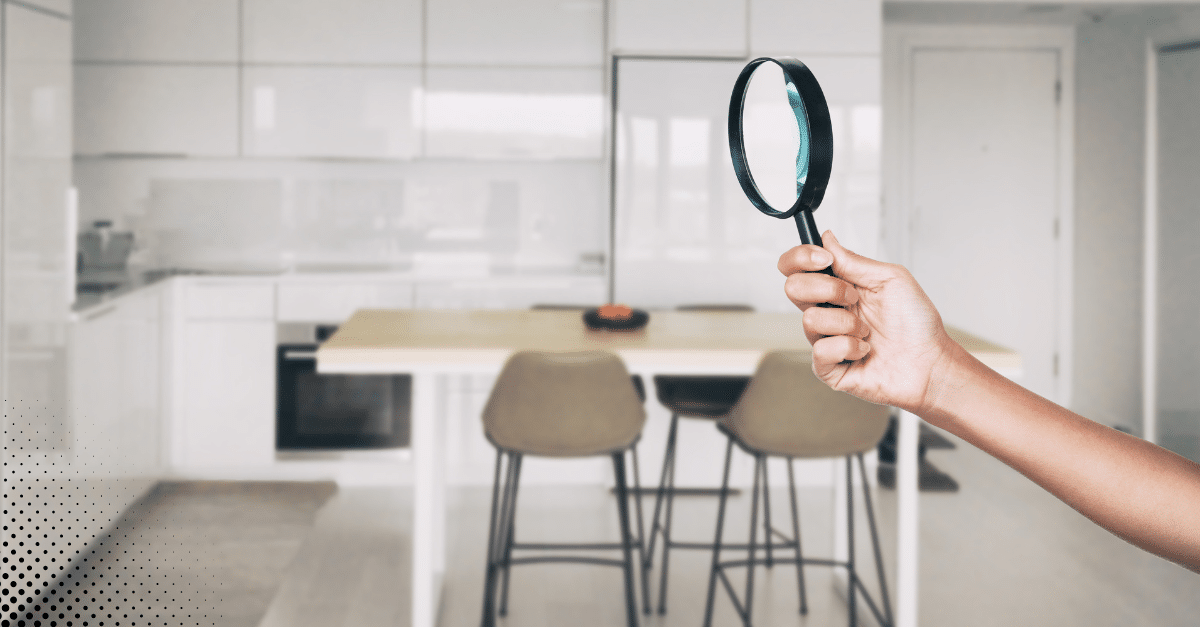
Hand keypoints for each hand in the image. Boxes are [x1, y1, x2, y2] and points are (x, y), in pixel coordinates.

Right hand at [777, 231, 960, 413]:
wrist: (931, 362)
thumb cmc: (916, 323)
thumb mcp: (891, 279)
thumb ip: (854, 261)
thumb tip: (826, 238)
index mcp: (837, 287)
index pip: (796, 267)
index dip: (801, 257)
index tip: (824, 258)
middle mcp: (828, 311)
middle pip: (793, 288)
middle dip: (827, 288)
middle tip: (854, 298)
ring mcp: (826, 339)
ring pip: (810, 320)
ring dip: (846, 322)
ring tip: (867, 331)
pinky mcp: (828, 368)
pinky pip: (821, 351)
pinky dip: (849, 347)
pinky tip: (865, 350)